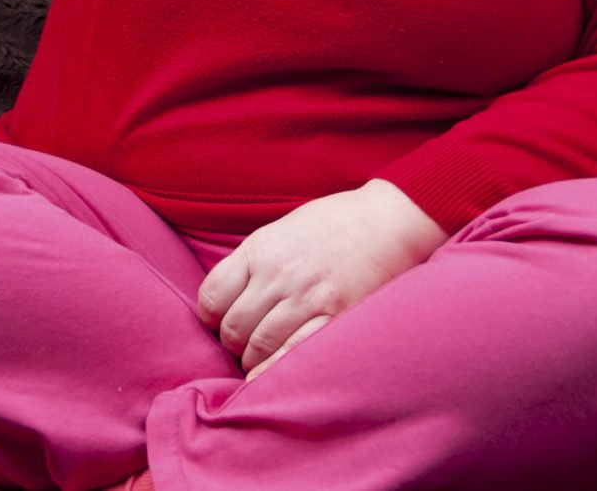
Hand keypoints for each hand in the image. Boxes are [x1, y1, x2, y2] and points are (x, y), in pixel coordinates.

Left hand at [195, 180, 446, 379]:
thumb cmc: (333, 224)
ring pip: (258, 346)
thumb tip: (225, 299)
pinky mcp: (334, 316)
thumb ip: (252, 261)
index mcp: (260, 249)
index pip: (211, 296)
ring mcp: (306, 297)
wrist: (386, 222)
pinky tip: (269, 375)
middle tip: (242, 343)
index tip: (219, 320)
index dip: (210, 316)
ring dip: (252, 359)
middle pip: (232, 327)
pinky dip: (274, 370)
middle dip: (231, 342)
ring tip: (259, 356)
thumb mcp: (281, 230)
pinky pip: (292, 354)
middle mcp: (278, 274)